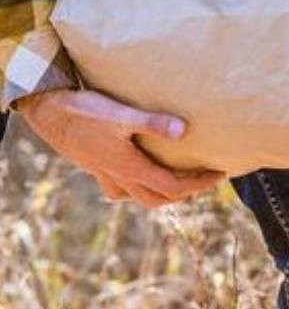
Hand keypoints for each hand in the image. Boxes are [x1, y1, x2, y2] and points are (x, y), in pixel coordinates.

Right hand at [19, 90, 223, 207]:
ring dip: (163, 193)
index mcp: (128, 167)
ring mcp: (105, 173)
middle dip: (186, 192)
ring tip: (182, 180)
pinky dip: (137, 188)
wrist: (46, 112)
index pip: (172, 186)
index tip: (220, 172)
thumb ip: (152, 122)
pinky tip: (142, 175)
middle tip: (208, 179)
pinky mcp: (96, 166)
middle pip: (158, 197)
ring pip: (138, 196)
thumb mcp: (120, 114)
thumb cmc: (83, 110)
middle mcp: (118, 176)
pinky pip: (120, 188)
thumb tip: (184, 131)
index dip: (199, 183)